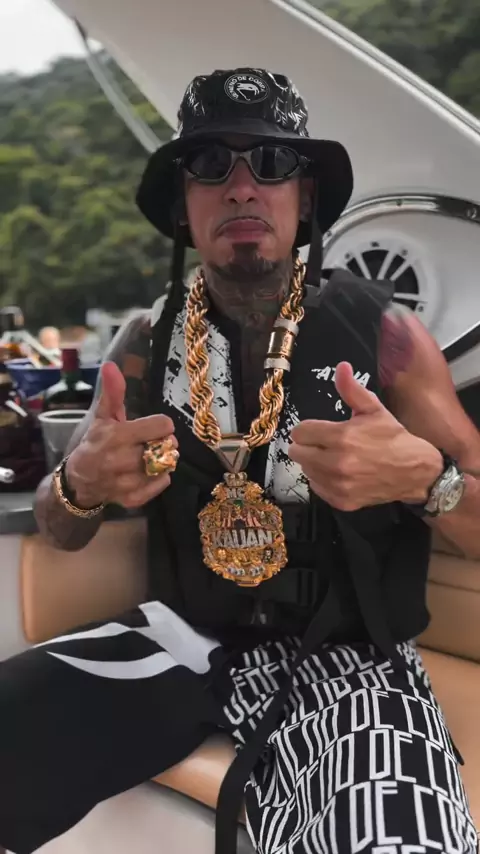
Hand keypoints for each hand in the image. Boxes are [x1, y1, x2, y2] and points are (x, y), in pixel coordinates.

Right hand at [65, 362, 176, 508]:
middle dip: (163, 442)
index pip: (162, 426)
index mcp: (117, 436)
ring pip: (166, 466)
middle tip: (154, 442)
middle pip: (166, 447)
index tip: (154, 427)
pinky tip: (148, 472)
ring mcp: (127, 482)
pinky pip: (161, 484)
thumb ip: (112, 393)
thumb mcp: (103, 417)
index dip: (161, 425)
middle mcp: (122, 460)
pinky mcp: (132, 499)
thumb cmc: (95, 443)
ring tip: (151, 456)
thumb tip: (111, 365)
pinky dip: (160, 478)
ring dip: (163, 460)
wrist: (79, 481)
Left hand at [289, 361, 442, 510]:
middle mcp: (336, 463)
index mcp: (341, 437)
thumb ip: (352, 390)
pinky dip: (322, 480)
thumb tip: (341, 366)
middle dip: (306, 445)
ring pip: (305, 470)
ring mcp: (338, 484)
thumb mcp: (374, 410)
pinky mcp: (341, 501)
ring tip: (331, 457)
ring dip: (313, 462)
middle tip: (321, 443)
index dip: (307, 428)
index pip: (300, 432)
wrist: (415, 471)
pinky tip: (337, 473)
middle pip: (297, 452)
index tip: (316, 429)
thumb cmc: (393, 437)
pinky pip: (316, 487)